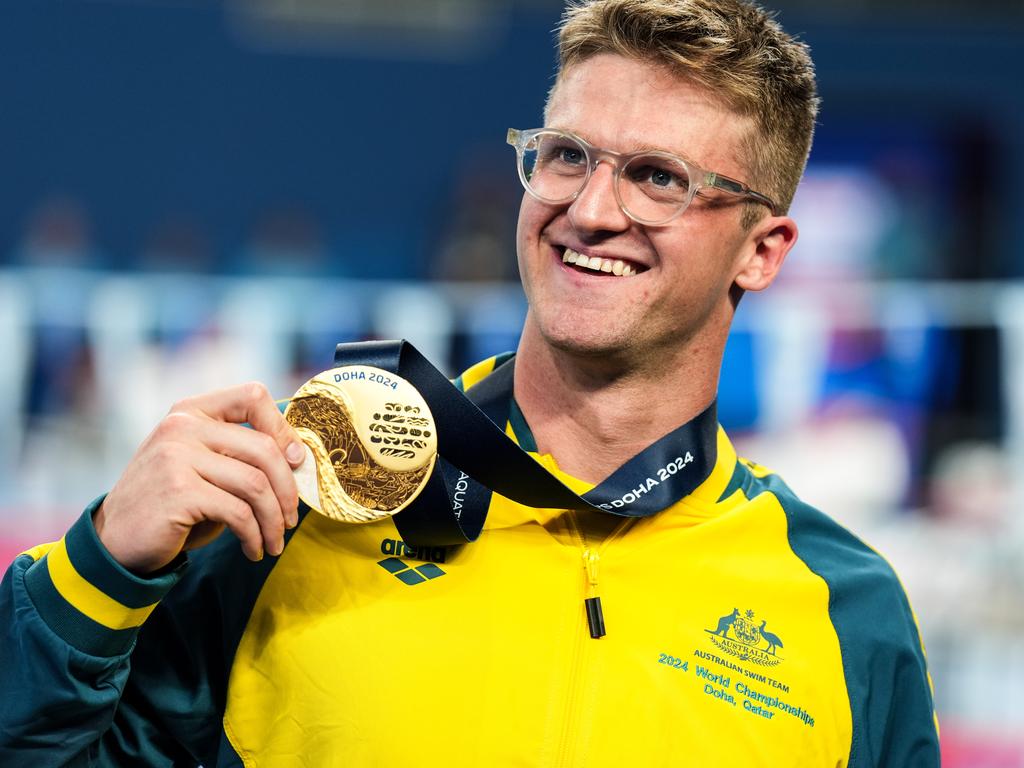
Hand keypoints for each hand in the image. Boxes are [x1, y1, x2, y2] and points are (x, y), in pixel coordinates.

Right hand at [93, 382, 305, 573]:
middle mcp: (181, 426)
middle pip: (263, 448)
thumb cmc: (173, 504)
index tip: (296, 462)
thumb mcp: (204, 466)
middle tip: (290, 519)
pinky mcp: (179, 491)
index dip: (283, 428)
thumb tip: (299, 457)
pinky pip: (239, 513)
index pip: (252, 396)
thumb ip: (240, 453)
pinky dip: (254, 535)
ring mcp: (177, 457)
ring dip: (273, 520)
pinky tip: (253, 549)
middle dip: (287, 489)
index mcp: (191, 411)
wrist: (115, 540)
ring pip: (255, 484)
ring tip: (273, 542)